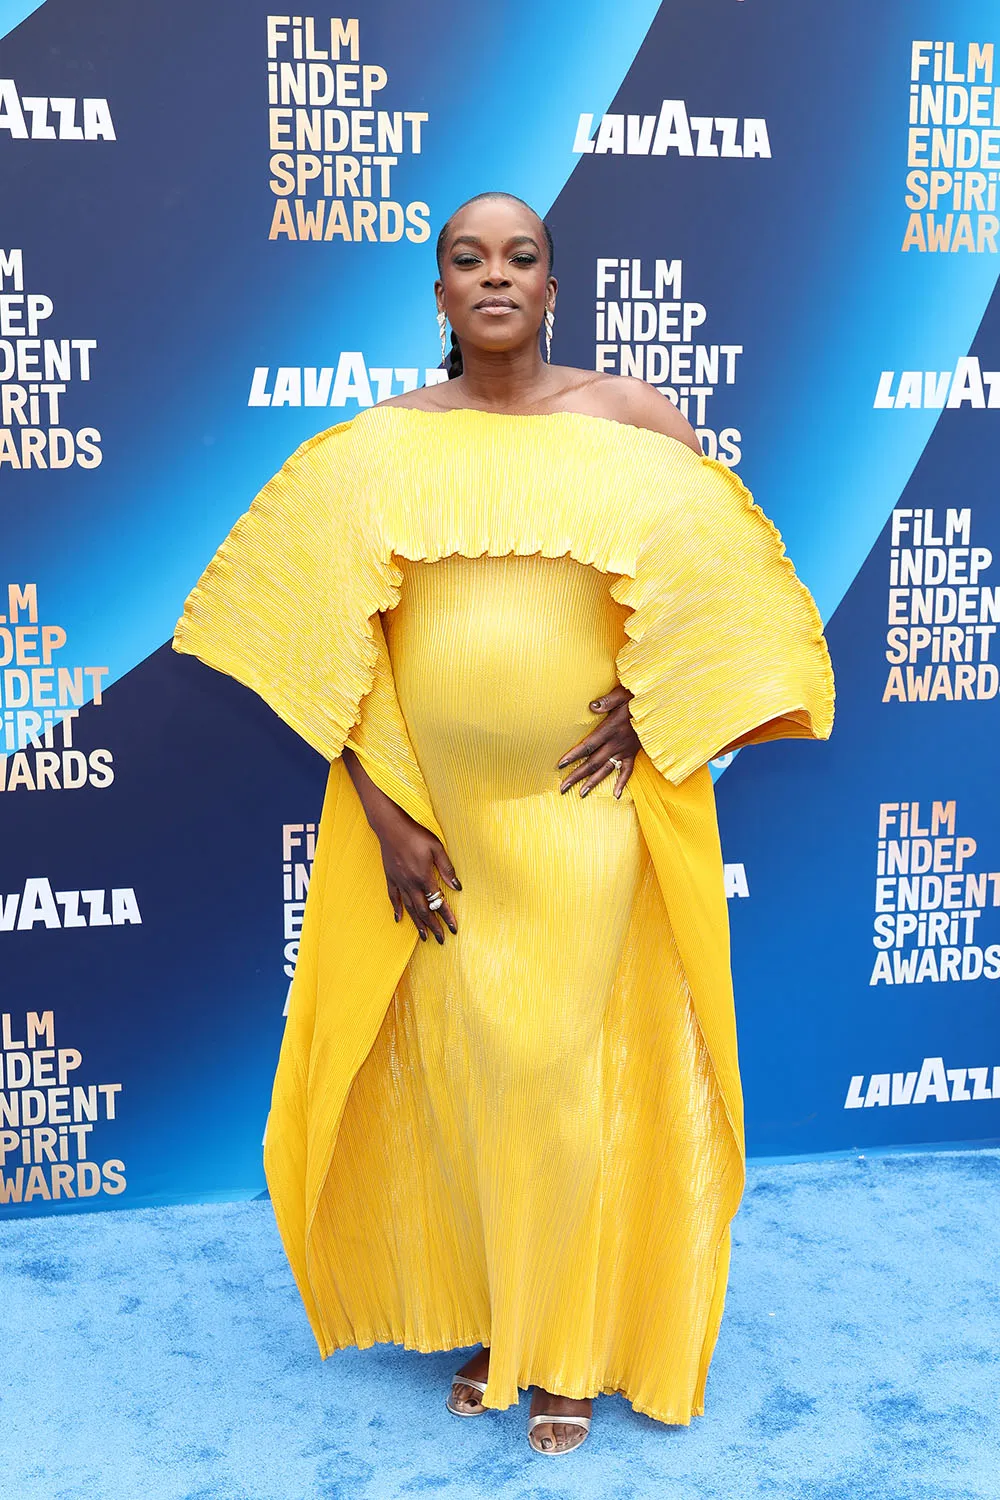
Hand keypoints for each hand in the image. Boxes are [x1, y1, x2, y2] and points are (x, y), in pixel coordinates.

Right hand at [375, 804, 460, 942]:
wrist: (391, 827)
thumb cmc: (416, 835)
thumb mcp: (436, 848)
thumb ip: (447, 868)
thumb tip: (457, 887)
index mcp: (424, 877)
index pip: (438, 902)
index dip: (447, 916)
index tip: (453, 929)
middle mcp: (411, 884)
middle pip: (423, 910)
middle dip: (433, 927)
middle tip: (440, 940)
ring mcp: (399, 882)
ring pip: (409, 908)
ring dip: (417, 924)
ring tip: (424, 937)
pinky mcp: (390, 878)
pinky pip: (393, 898)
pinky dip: (396, 909)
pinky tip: (398, 919)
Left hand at [556, 684, 640, 798]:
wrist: (659, 706)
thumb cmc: (638, 698)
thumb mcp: (622, 694)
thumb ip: (607, 701)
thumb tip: (592, 706)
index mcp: (610, 729)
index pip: (588, 746)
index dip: (573, 755)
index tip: (560, 765)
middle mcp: (616, 743)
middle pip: (593, 762)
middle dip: (577, 775)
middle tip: (563, 788)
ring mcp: (625, 750)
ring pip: (606, 769)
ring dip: (593, 782)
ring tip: (581, 794)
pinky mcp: (634, 753)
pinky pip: (628, 771)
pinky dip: (622, 783)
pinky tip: (616, 795)